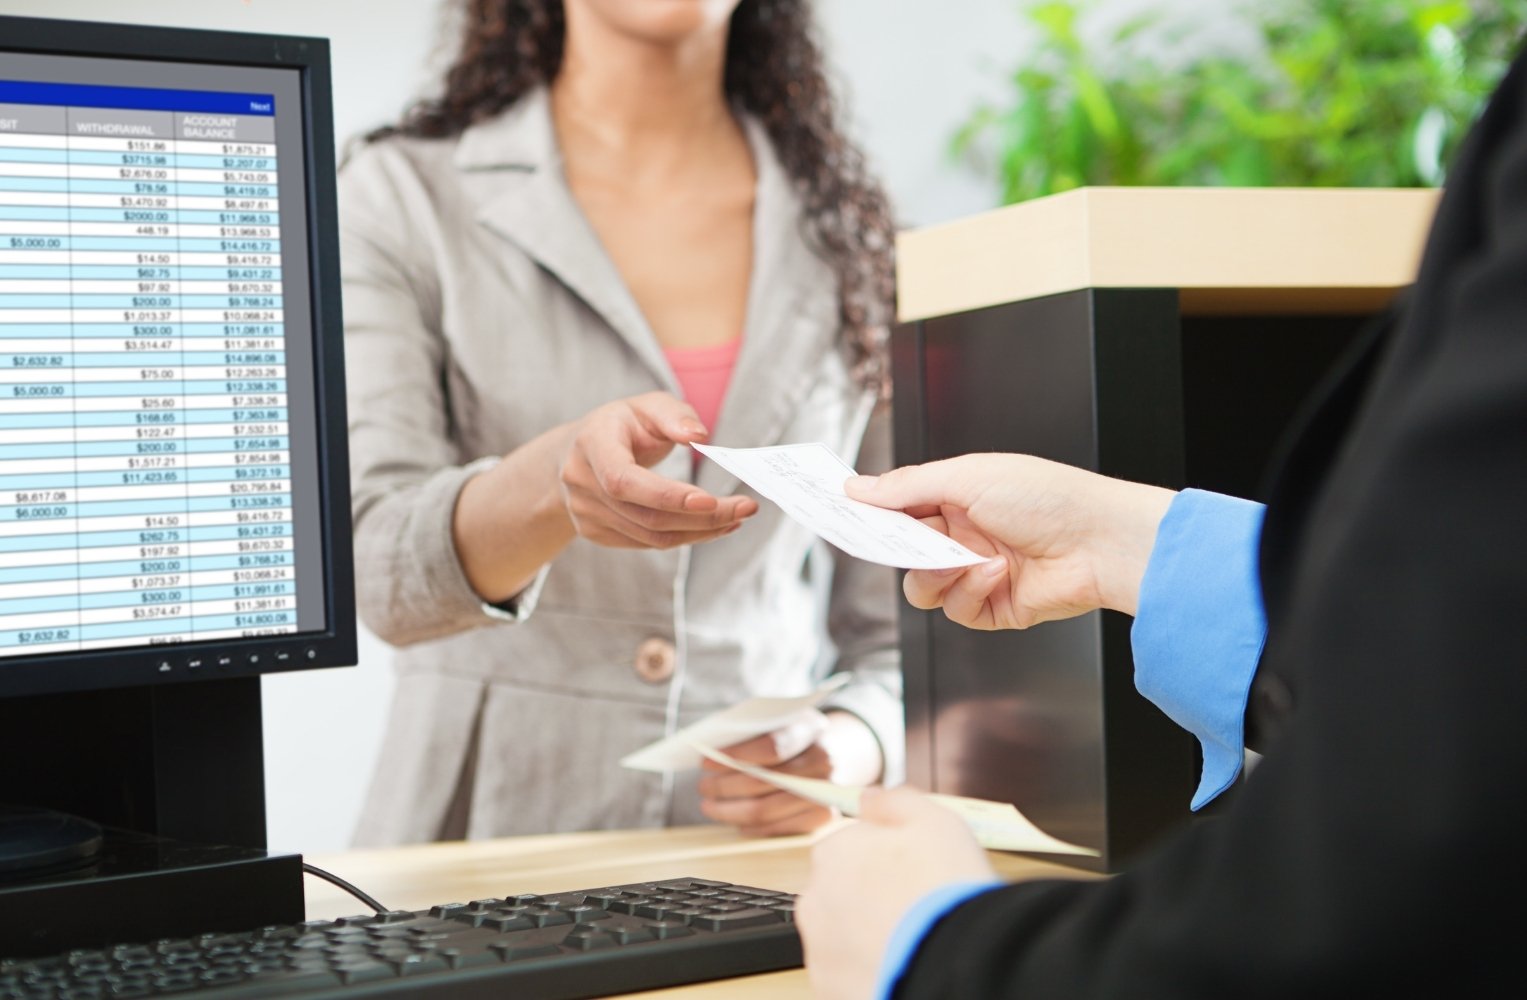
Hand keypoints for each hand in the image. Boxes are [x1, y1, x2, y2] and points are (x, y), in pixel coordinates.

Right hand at [559, 392, 757, 547]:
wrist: (578, 453)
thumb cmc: (622, 425)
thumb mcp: (647, 406)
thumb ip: (673, 415)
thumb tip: (698, 436)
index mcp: (592, 444)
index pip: (624, 480)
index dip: (666, 495)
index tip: (710, 500)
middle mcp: (582, 482)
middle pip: (647, 515)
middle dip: (703, 517)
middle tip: (745, 509)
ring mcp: (585, 513)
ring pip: (652, 536)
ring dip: (701, 531)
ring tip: (736, 518)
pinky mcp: (597, 533)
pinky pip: (648, 543)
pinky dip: (685, 537)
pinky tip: (712, 526)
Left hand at [697, 711, 881, 836]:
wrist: (838, 752)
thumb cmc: (796, 736)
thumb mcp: (781, 720)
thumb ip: (752, 732)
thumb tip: (710, 752)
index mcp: (810, 728)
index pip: (770, 747)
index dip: (734, 756)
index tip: (705, 763)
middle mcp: (824, 761)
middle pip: (763, 782)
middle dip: (724, 787)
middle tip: (703, 787)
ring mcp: (827, 792)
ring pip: (766, 810)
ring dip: (730, 811)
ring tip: (711, 806)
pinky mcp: (824, 817)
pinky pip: (779, 829)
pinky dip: (752, 827)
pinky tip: (736, 821)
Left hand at [797, 787, 996, 999]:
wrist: (955, 963)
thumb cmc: (944, 891)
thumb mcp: (935, 821)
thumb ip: (895, 802)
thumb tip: (870, 798)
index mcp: (832, 854)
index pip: (851, 848)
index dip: (888, 859)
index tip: (915, 872)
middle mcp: (815, 901)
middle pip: (844, 893)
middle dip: (873, 899)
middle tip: (918, 909)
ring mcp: (821, 951)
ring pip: (845, 937)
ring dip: (871, 937)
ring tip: (915, 942)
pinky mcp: (832, 991)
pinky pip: (851, 975)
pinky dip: (872, 971)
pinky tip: (905, 966)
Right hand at [845, 454, 1174, 628]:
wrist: (1099, 541)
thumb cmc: (1047, 496)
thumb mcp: (967, 477)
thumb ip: (907, 487)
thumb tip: (857, 487)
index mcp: (956, 497)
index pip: (899, 506)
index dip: (870, 512)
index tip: (839, 512)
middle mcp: (964, 534)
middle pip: (903, 550)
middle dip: (901, 548)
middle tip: (902, 542)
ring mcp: (976, 572)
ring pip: (922, 587)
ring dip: (937, 576)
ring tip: (965, 561)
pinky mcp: (993, 608)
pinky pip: (957, 610)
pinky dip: (971, 592)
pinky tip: (997, 574)